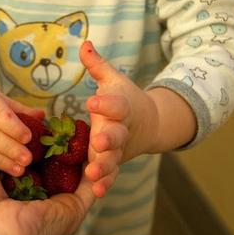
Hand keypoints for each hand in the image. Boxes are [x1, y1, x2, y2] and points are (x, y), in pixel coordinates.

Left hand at [79, 41, 159, 196]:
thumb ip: (98, 66)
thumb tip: (84, 43)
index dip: (106, 102)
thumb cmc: (125, 100)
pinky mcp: (116, 163)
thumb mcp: (113, 81)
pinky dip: (105, 183)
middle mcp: (121, 129)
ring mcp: (119, 149)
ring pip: (113, 159)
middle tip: (100, 142)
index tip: (93, 100)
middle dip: (109, 138)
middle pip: (116, 135)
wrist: (149, 124)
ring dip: (104, 167)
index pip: (116, 104)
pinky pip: (111, 175)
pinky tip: (97, 192)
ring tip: (93, 173)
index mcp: (121, 107)